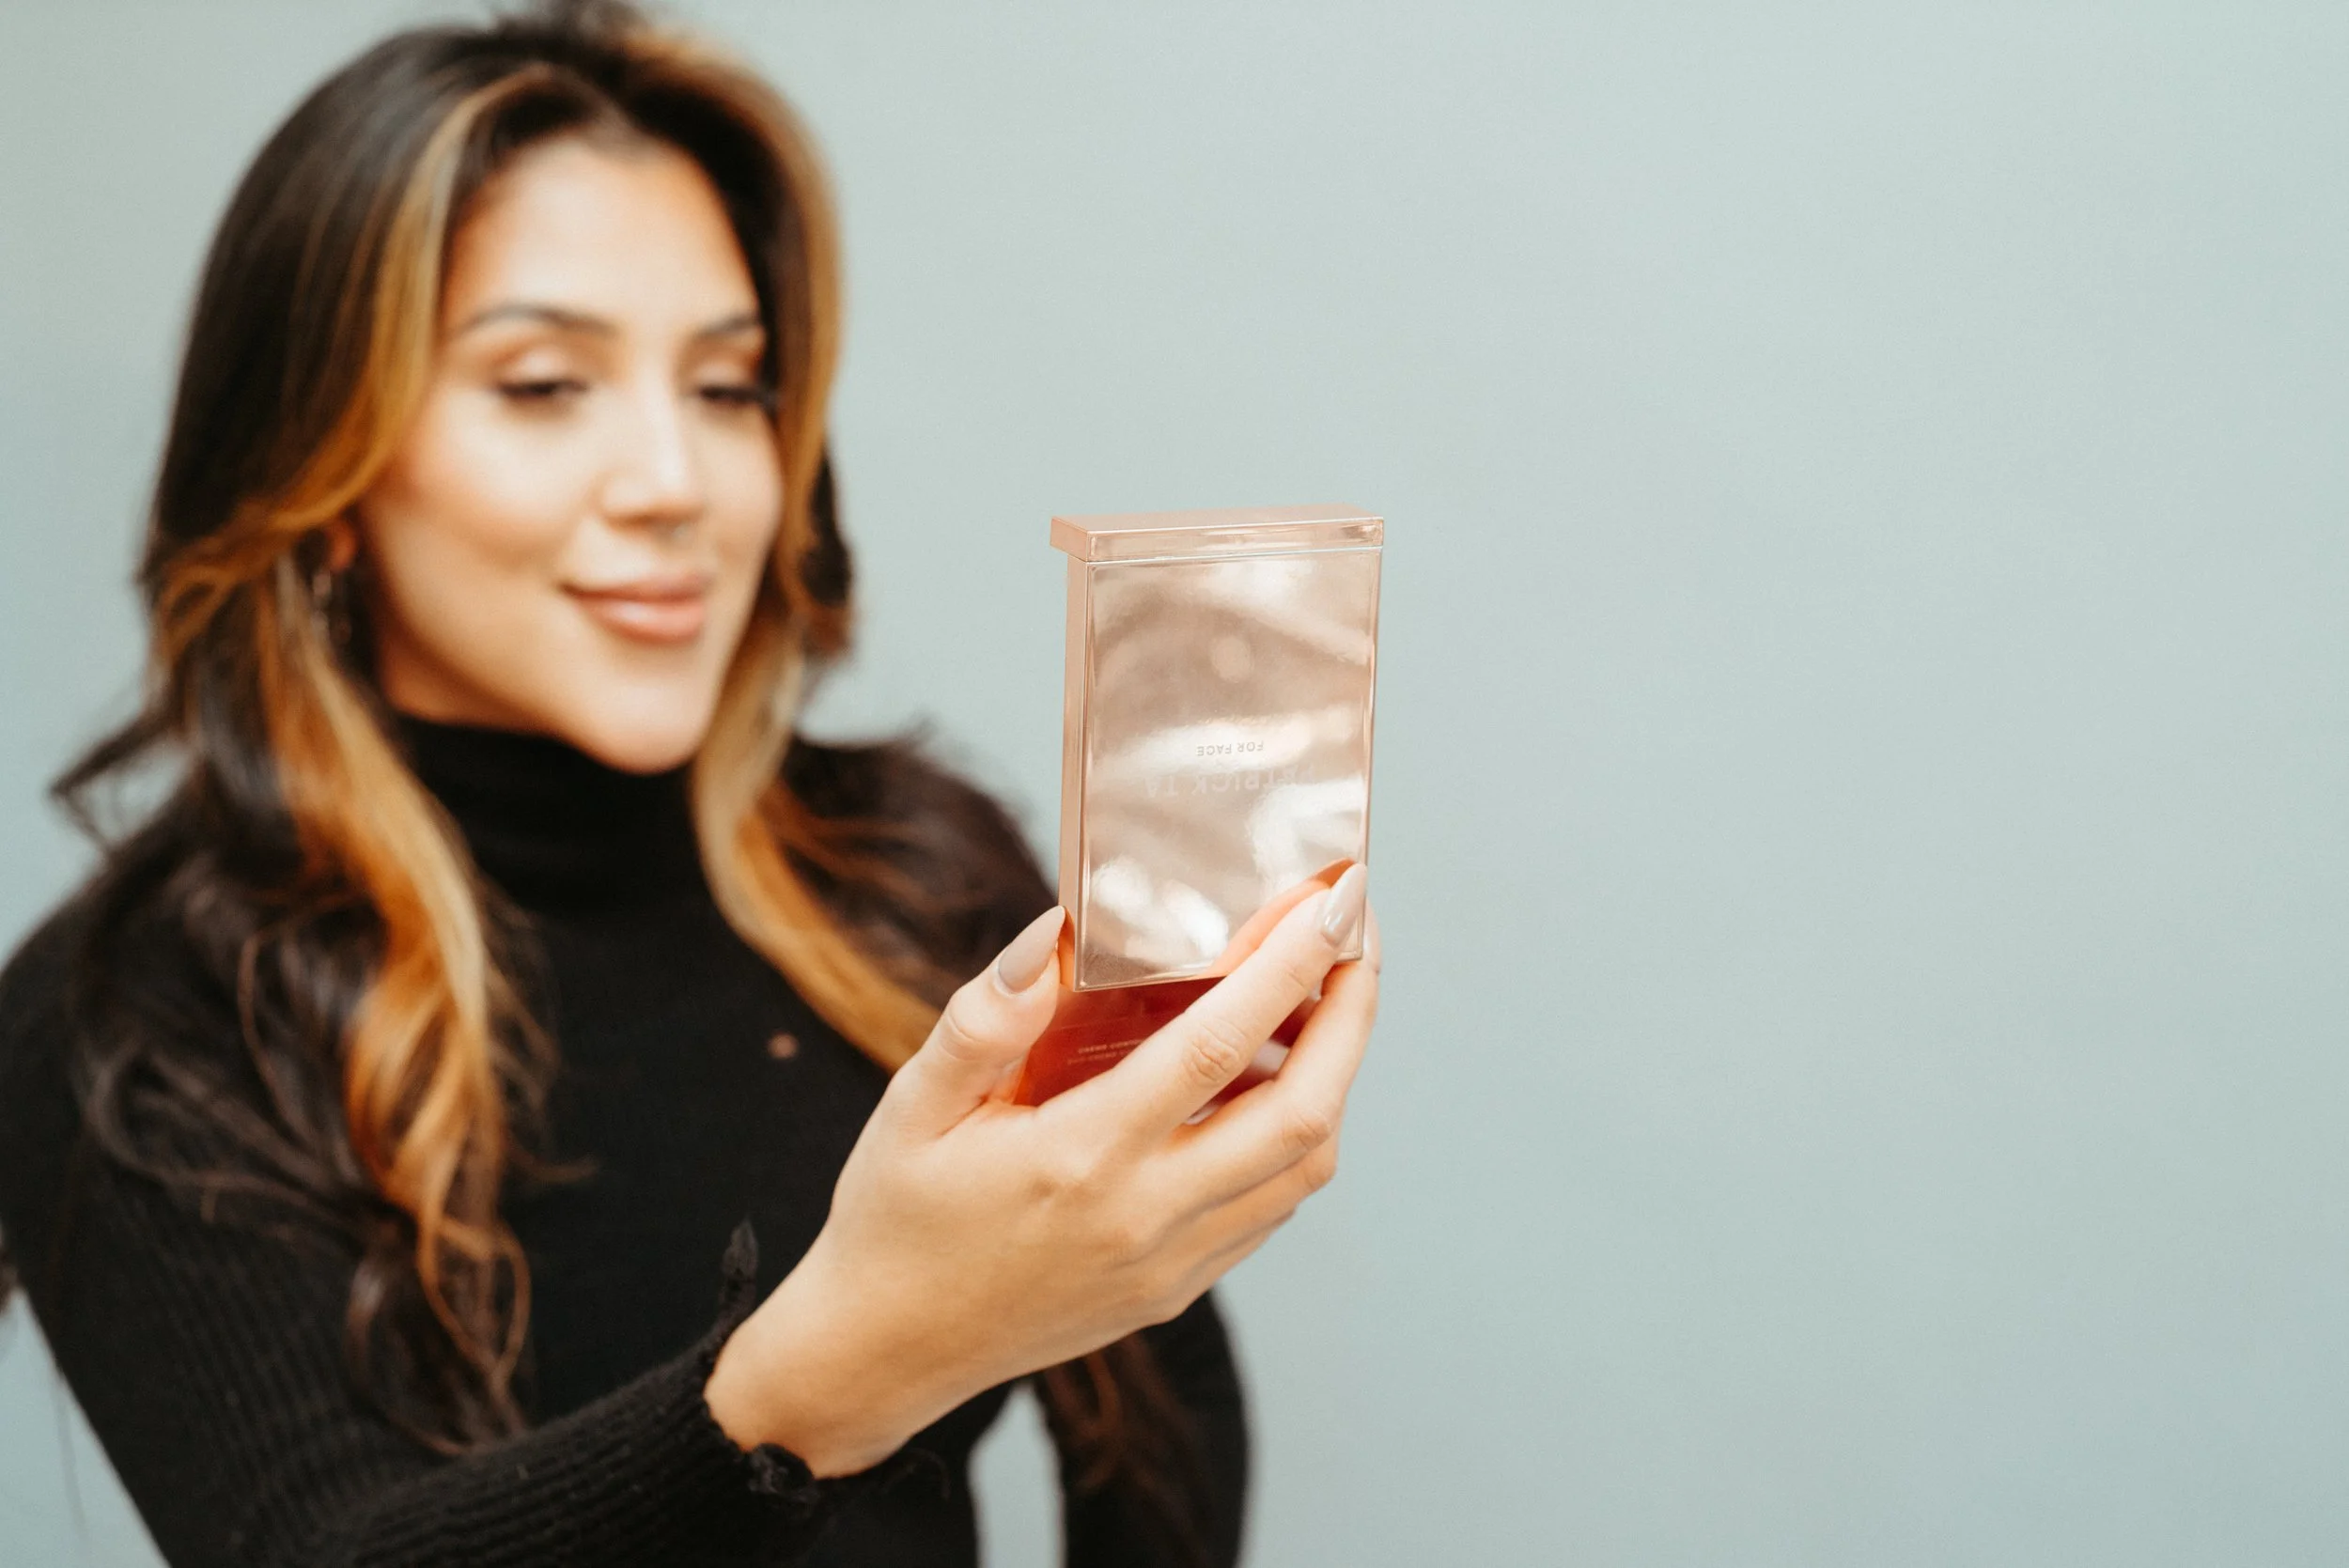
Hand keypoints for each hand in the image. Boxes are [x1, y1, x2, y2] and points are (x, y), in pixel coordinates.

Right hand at [705, 866, 1379, 1475]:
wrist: (885, 1353)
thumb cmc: (895, 1216)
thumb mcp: (912, 1105)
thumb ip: (984, 1019)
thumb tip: (1054, 929)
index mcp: (1079, 1158)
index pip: (1217, 1046)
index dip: (1289, 965)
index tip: (1331, 897)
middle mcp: (1144, 1215)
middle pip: (1303, 1112)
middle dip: (1351, 1011)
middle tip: (1355, 929)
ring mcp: (1172, 1261)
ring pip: (1305, 1165)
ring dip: (1336, 1072)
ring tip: (1327, 989)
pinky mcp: (1179, 1288)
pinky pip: (1272, 1203)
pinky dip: (1299, 1132)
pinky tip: (1277, 1073)